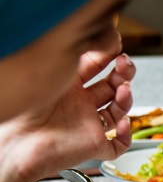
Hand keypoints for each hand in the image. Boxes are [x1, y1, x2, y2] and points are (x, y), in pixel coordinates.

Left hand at [0, 52, 134, 181]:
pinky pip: (118, 144)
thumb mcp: (58, 67)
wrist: (16, 143)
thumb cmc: (27, 106)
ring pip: (118, 111)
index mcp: (67, 86)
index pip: (96, 67)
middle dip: (123, 74)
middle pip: (111, 87)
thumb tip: (106, 35)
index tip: (116, 46)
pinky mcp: (92, 146)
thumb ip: (83, 50)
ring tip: (123, 89)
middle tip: (124, 64)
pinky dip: (126, 134)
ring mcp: (86, 125)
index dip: (109, 56)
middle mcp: (78, 105)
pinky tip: (123, 123)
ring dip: (126, 98)